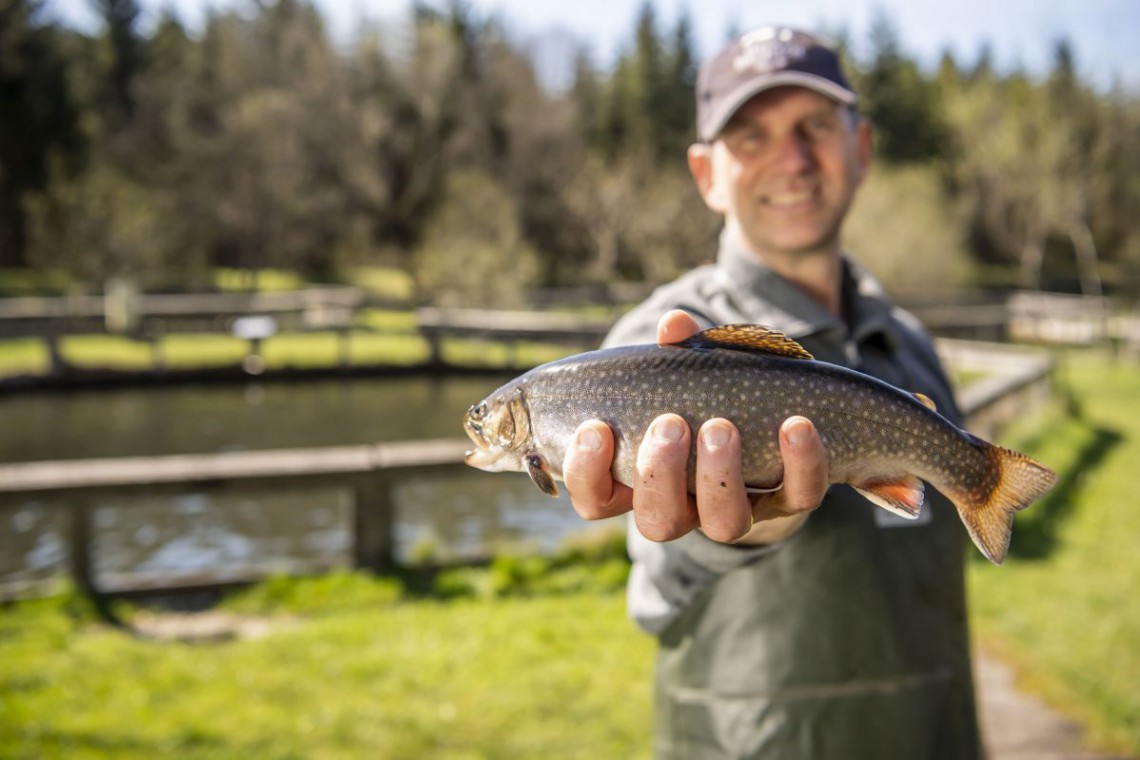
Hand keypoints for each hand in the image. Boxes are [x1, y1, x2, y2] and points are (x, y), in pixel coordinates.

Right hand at [562, 310, 829, 544]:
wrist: (776, 442)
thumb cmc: (709, 407)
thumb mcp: (686, 380)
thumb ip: (676, 355)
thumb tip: (675, 325)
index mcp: (641, 483)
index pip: (595, 501)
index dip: (586, 474)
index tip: (596, 428)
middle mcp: (685, 508)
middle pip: (657, 522)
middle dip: (658, 474)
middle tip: (669, 424)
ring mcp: (737, 510)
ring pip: (723, 523)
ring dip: (719, 474)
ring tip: (721, 426)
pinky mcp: (790, 502)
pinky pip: (798, 494)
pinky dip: (801, 460)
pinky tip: (796, 424)